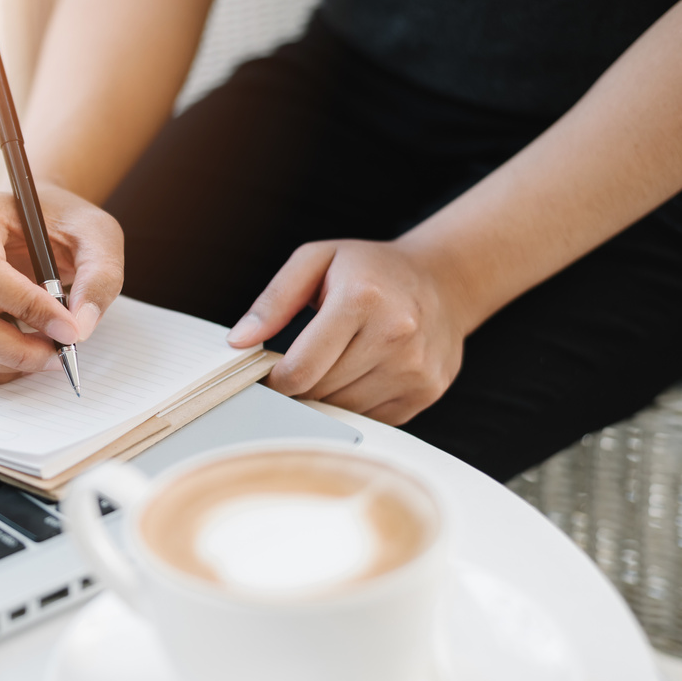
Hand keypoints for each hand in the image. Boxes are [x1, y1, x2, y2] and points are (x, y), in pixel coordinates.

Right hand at [0, 184, 123, 382]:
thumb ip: (99, 277)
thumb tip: (80, 327)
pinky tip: (21, 355)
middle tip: (58, 355)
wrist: (31, 221)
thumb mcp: (97, 236)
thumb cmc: (58, 221)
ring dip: (4, 362)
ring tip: (44, 354)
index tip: (69, 330)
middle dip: (14, 349)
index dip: (28, 309)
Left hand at [226, 239, 466, 424]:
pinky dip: (355, 405)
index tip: (270, 372)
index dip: (275, 379)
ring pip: (344, 411)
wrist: (443, 280)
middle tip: (299, 367)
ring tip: (332, 366)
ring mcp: (416, 367)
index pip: (301, 368)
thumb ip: (273, 300)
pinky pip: (372, 418)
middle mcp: (395, 335)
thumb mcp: (316, 262)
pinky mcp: (427, 390)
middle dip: (300, 387)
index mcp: (362, 299)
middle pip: (321, 392)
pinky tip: (359, 375)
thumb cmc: (370, 270)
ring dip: (327, 397)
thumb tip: (239, 342)